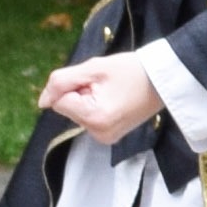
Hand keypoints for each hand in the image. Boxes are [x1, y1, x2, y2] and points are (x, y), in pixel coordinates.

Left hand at [40, 47, 167, 142]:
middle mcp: (98, 134)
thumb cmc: (132, 69)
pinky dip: (96, 107)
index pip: (59, 100)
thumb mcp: (93, 68)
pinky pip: (89, 119)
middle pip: (69, 108)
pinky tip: (115, 100)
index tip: (98, 81)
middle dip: (81, 92)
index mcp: (94, 118)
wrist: (164, 79)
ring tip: (114, 91)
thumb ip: (61, 82)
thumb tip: (42, 103)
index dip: (74, 85)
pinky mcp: (109, 137)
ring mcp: (105, 138)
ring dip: (89, 99)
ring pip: (78, 113)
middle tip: (108, 84)